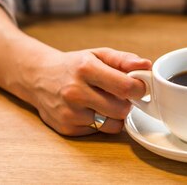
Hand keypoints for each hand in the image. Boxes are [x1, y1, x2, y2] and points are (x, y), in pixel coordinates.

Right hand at [24, 47, 151, 136]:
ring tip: (106, 102)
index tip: (140, 87)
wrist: (39, 77)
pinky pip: (98, 132)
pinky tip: (91, 110)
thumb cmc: (74, 65)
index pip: (124, 87)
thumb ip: (123, 60)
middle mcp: (76, 92)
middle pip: (121, 109)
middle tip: (121, 95)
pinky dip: (101, 123)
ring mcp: (70, 112)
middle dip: (127, 103)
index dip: (139, 88)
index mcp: (86, 69)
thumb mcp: (98, 54)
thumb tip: (146, 65)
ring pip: (111, 124)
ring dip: (115, 115)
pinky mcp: (67, 128)